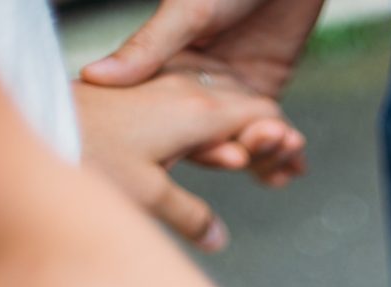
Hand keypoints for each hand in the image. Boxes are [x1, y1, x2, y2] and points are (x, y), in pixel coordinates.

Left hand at [74, 64, 299, 248]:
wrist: (38, 119)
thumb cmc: (87, 154)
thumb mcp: (146, 195)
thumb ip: (190, 216)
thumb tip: (217, 240)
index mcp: (198, 113)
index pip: (261, 115)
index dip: (284, 141)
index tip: (296, 170)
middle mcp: (185, 94)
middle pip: (245, 109)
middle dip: (269, 139)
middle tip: (288, 172)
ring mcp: (162, 93)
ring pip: (218, 110)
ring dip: (241, 138)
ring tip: (258, 167)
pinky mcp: (142, 101)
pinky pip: (191, 114)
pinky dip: (211, 135)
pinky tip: (215, 155)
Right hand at [82, 0, 322, 180]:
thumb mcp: (189, 9)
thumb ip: (148, 46)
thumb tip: (94, 77)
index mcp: (168, 71)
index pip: (175, 128)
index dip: (201, 148)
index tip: (228, 156)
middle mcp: (197, 90)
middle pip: (215, 144)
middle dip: (244, 149)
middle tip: (268, 138)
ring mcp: (232, 96)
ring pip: (245, 144)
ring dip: (269, 153)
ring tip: (288, 142)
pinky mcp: (264, 95)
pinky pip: (270, 136)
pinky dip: (284, 156)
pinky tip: (296, 167)